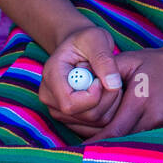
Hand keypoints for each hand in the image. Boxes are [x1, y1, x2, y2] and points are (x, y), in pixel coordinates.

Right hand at [37, 24, 124, 138]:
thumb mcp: (96, 39)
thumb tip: (113, 84)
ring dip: (109, 103)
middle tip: (112, 79)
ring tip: (107, 82)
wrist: (79, 46)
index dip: (94, 96)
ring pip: (91, 122)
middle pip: (83, 116)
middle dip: (107, 99)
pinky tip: (108, 92)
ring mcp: (57, 109)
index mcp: (51, 76)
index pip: (71, 104)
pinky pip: (94, 124)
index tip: (103, 78)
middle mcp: (49, 97)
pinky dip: (108, 109)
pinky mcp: (68, 116)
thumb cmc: (87, 40)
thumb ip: (104, 60)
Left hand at [83, 38, 162, 141]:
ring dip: (122, 143)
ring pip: (137, 143)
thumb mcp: (130, 60)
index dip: (96, 143)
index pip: (113, 132)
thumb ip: (104, 72)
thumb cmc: (159, 62)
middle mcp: (156, 116)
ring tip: (107, 142)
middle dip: (106, 144)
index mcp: (141, 99)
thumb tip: (79, 82)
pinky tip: (129, 135)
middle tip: (89, 147)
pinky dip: (138, 139)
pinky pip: (151, 140)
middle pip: (123, 141)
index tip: (81, 149)